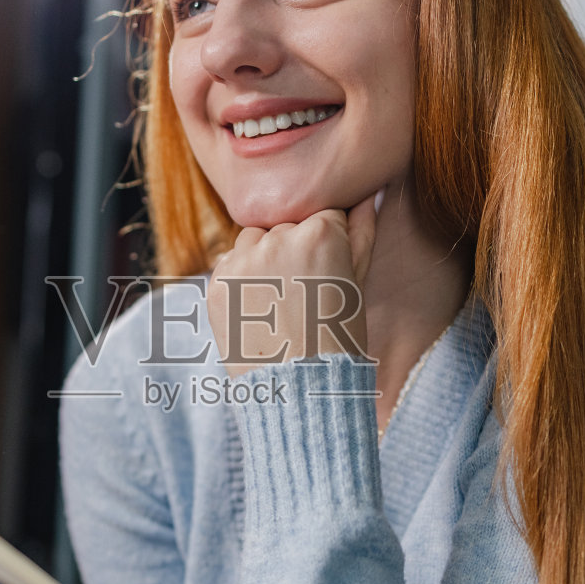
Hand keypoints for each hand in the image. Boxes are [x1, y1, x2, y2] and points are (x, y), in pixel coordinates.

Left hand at [209, 189, 378, 376]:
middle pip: (286, 225)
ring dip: (264, 257)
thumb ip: (362, 230)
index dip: (328, 243)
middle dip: (294, 249)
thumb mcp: (357, 282)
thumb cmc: (338, 338)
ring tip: (280, 300)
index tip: (328, 274)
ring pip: (253, 238)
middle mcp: (278, 239)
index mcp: (320, 233)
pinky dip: (242, 280)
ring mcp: (242, 262)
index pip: (322, 214)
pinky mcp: (216, 284)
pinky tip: (260, 308)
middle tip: (304, 293)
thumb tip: (367, 192)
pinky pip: (230, 264)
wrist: (300, 391)